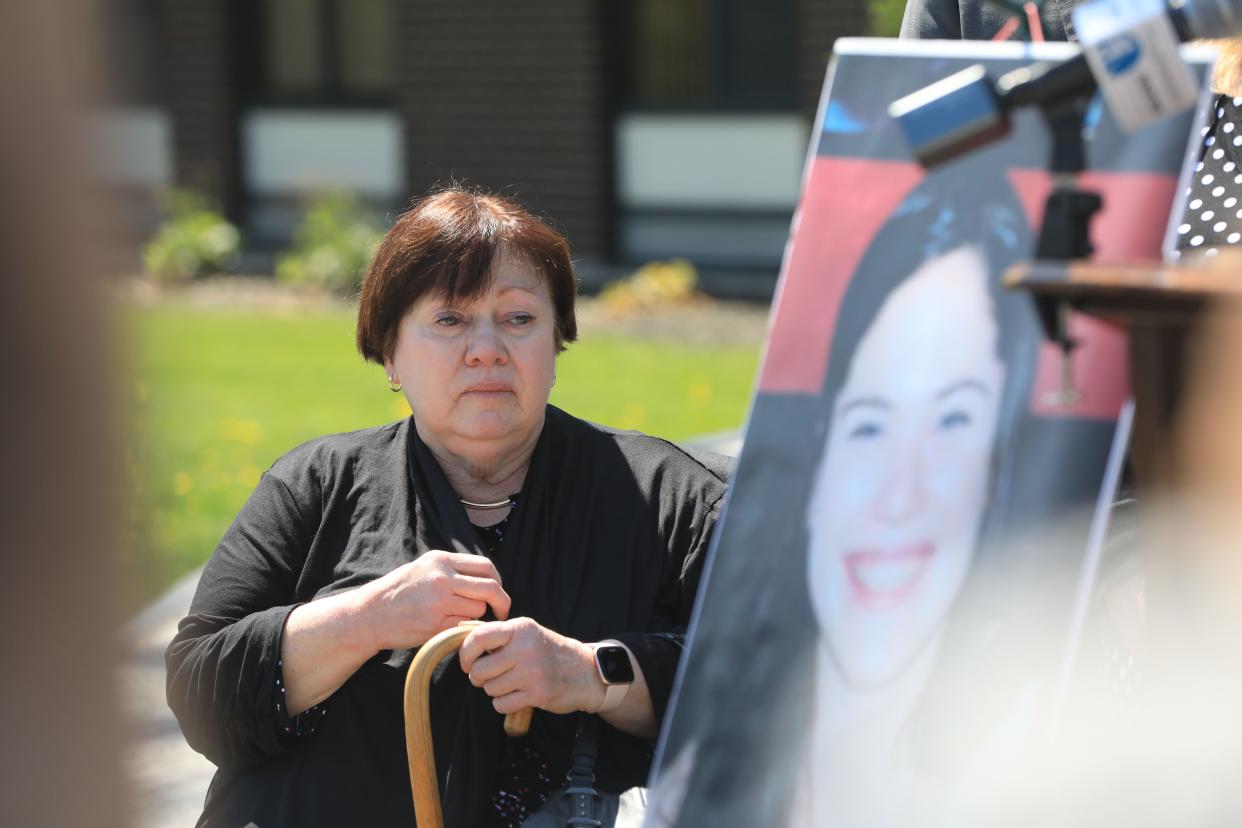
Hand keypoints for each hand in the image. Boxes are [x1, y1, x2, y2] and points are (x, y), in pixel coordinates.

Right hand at [357, 550, 510, 651]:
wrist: (370, 614)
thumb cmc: (399, 591)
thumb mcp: (424, 567)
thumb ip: (452, 569)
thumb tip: (485, 577)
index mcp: (441, 560)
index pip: (486, 566)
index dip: (498, 581)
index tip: (498, 592)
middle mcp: (442, 578)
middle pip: (490, 588)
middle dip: (501, 602)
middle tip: (501, 612)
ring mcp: (439, 602)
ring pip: (478, 609)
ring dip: (477, 616)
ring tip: (461, 618)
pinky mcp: (436, 625)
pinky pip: (465, 626)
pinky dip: (465, 629)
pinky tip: (454, 628)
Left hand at [458, 618, 604, 715]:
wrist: (584, 671)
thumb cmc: (548, 651)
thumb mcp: (527, 633)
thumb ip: (499, 634)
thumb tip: (460, 634)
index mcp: (520, 629)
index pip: (479, 637)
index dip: (466, 653)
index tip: (467, 662)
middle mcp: (525, 648)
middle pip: (480, 670)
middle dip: (479, 677)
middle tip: (489, 676)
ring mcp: (532, 672)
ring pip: (490, 689)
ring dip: (495, 690)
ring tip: (510, 684)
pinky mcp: (537, 693)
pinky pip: (502, 704)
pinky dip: (504, 703)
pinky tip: (516, 695)